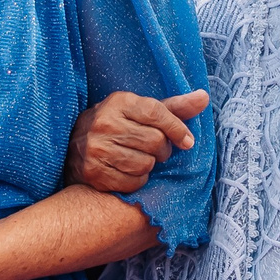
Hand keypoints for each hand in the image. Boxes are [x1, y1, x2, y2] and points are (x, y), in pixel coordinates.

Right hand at [66, 89, 207, 194]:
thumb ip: (174, 107)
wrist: (74, 146)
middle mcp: (104, 123)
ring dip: (149, 166)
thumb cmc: (119, 126)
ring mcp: (96, 148)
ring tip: (139, 159)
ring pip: (146, 164)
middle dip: (162, 150)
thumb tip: (204, 97)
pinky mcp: (93, 172)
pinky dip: (137, 180)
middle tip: (155, 150)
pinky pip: (133, 182)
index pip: (157, 112)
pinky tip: (128, 171)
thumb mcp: (141, 111)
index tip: (187, 141)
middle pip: (155, 142)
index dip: (177, 128)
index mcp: (119, 102)